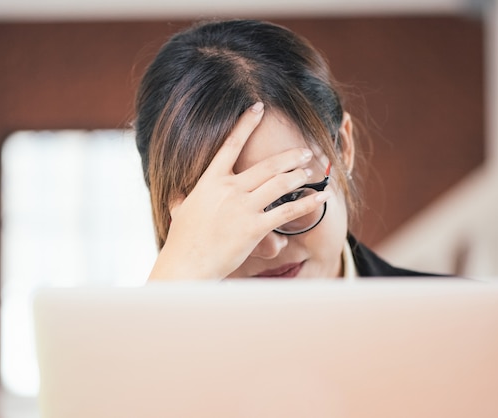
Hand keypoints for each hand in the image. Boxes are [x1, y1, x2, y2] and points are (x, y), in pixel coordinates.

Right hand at [148, 102, 331, 279]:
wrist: (186, 264)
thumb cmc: (183, 241)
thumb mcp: (180, 212)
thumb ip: (183, 201)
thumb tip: (177, 199)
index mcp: (210, 181)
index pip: (230, 144)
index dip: (246, 124)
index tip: (258, 107)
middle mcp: (229, 189)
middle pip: (267, 164)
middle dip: (290, 156)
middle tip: (305, 151)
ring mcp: (242, 207)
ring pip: (279, 183)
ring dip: (299, 175)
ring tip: (311, 172)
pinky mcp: (254, 227)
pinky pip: (286, 211)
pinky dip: (307, 203)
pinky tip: (320, 198)